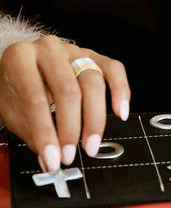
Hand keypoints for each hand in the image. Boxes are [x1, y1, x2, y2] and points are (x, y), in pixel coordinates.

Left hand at [0, 35, 129, 170]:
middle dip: (72, 128)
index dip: (45, 133)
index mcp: (20, 58)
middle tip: (70, 154)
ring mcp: (75, 51)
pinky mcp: (95, 56)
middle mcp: (49, 49)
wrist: (26, 67)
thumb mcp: (13, 110)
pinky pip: (114, 69)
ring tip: (91, 143)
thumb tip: (51, 158)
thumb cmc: (18, 87)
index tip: (52, 158)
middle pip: (69, 90)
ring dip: (95, 118)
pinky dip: (121, 91)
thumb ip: (33, 133)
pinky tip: (121, 111)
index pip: (35, 98)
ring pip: (94, 81)